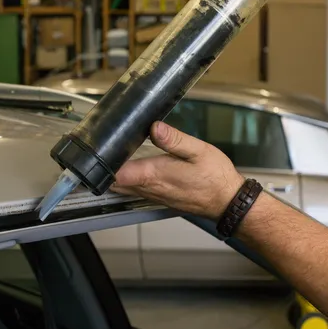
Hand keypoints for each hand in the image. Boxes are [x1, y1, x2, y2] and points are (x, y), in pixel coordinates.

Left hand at [111, 121, 244, 219]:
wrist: (228, 201)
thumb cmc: (215, 177)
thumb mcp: (198, 150)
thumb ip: (174, 139)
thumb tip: (154, 127)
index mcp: (156, 174)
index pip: (119, 174)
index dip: (105, 164)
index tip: (99, 149)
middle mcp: (151, 188)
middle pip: (115, 183)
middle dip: (104, 170)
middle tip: (100, 152)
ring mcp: (154, 196)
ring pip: (123, 189)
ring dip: (114, 177)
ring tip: (111, 158)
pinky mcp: (159, 199)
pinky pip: (135, 192)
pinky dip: (126, 183)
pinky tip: (130, 171)